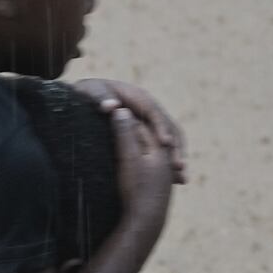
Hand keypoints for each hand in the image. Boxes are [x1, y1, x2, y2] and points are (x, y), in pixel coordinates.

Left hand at [71, 78, 187, 183]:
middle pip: (169, 128)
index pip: (154, 112)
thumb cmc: (91, 93)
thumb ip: (100, 98)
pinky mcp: (149, 135)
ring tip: (182, 178)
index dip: (161, 127)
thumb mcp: (93, 92)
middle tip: (179, 166)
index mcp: (139, 98)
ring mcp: (151, 123)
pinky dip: (170, 164)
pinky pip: (165, 150)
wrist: (90, 95)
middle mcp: (149, 110)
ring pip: (171, 141)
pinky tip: (177, 181)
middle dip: (176, 147)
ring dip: (177, 158)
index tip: (166, 143)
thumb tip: (111, 106)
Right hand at [108, 105, 176, 224]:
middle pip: (145, 138)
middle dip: (128, 129)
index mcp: (160, 148)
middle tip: (106, 118)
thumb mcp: (128, 158)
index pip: (140, 125)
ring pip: (145, 153)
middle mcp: (165, 160)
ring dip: (131, 146)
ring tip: (113, 142)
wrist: (144, 224)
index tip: (105, 109)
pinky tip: (121, 166)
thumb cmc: (135, 189)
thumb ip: (125, 133)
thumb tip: (120, 109)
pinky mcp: (156, 188)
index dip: (122, 117)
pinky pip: (144, 168)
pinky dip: (134, 163)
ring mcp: (162, 175)